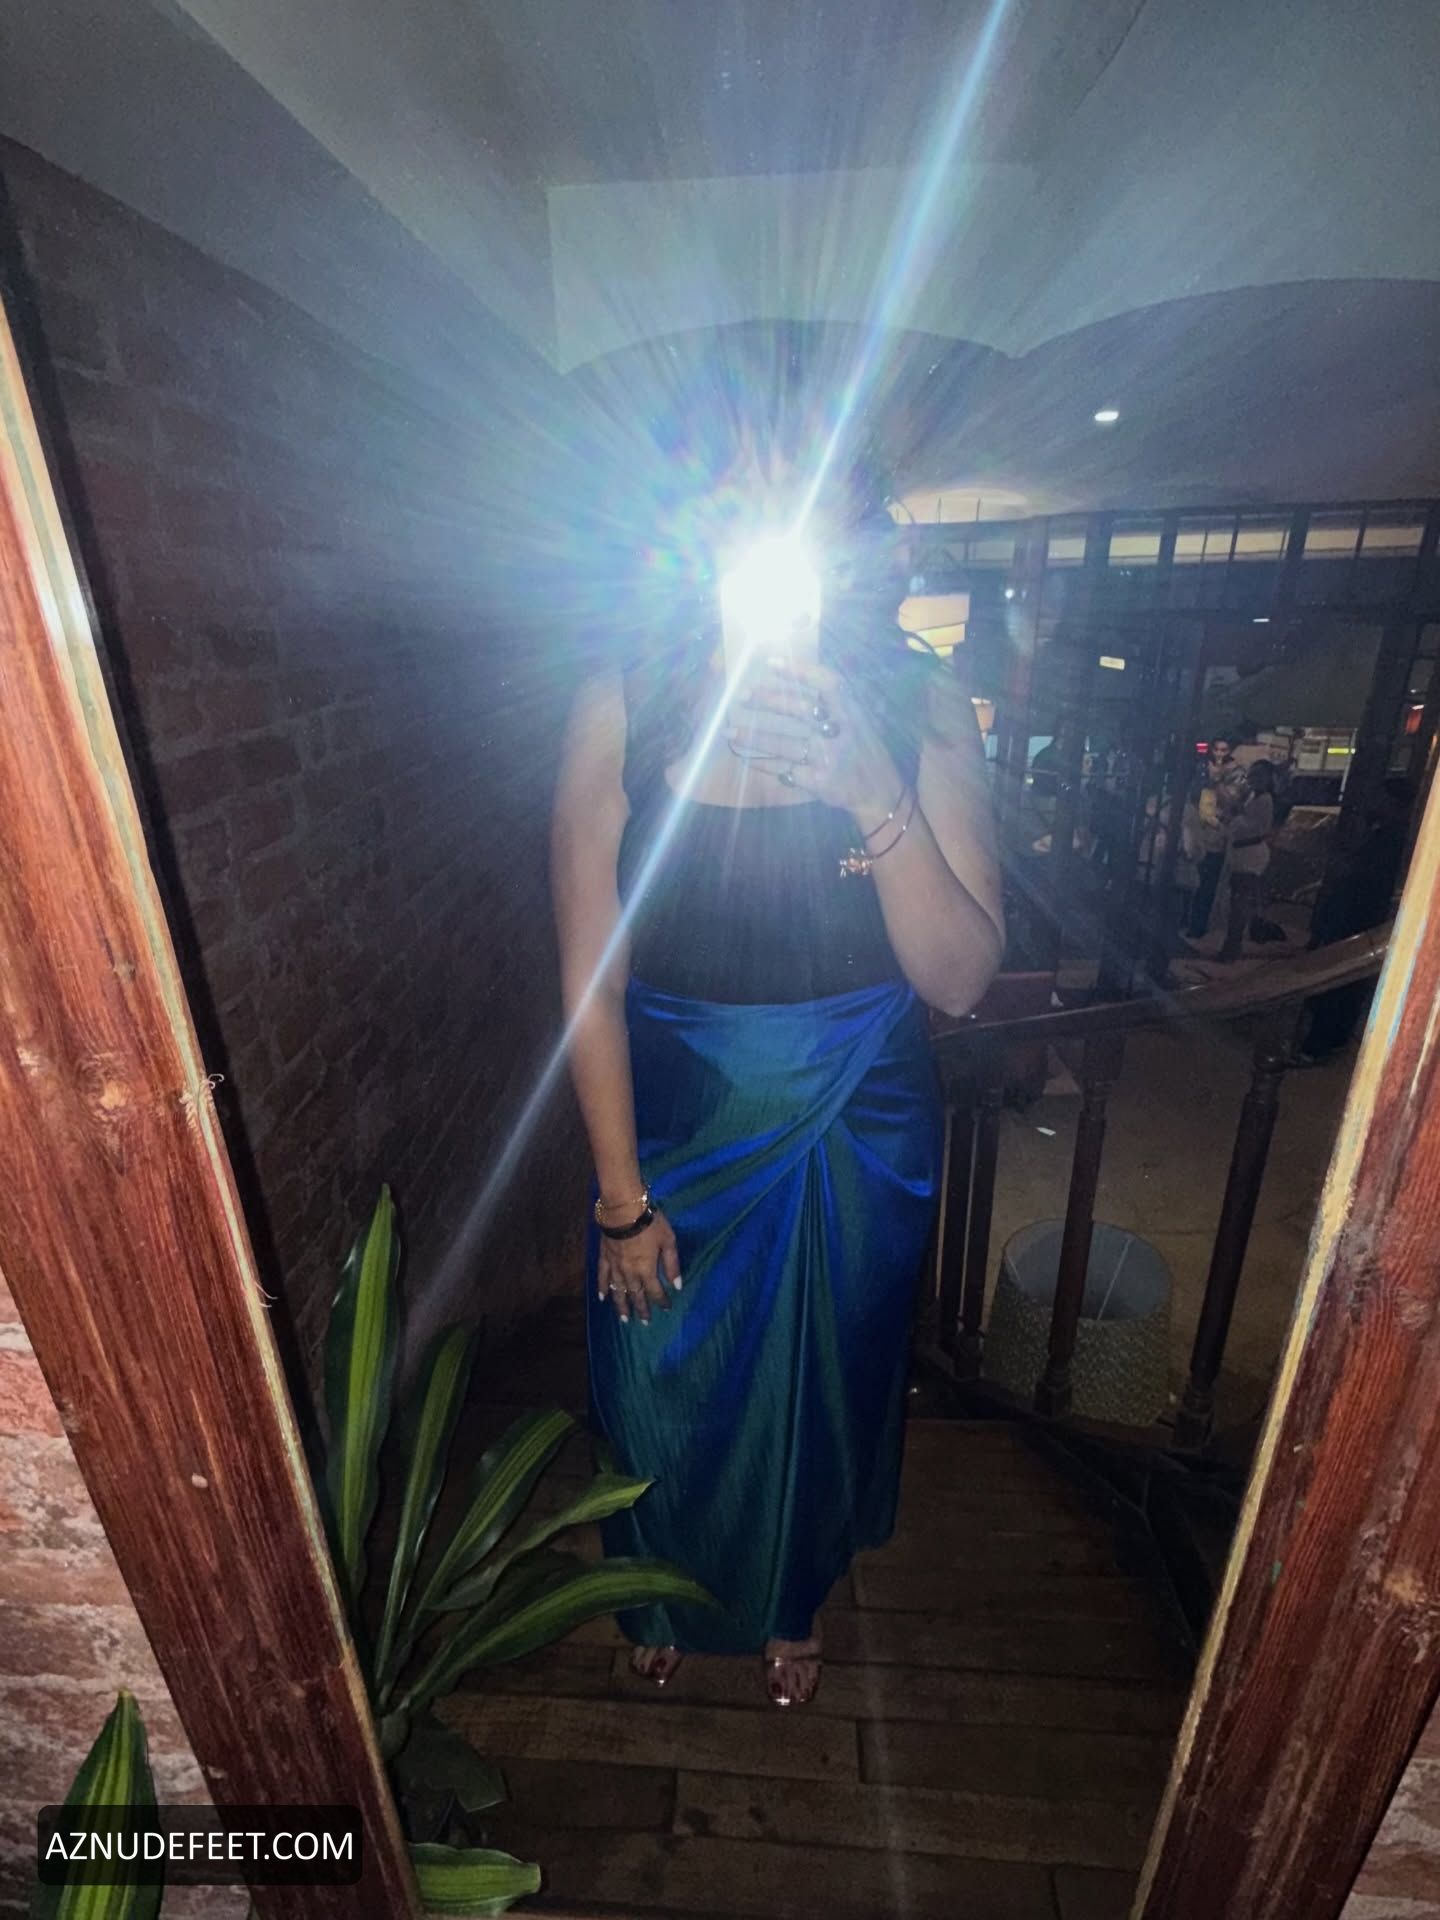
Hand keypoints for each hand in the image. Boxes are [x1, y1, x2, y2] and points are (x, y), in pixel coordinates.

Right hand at [598, 1210, 680, 1324]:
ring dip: (621, 1306)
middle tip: (644, 1323)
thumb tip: (677, 1286)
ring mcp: (615, 1266)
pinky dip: (602, 1288)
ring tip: (624, 1320)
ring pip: (618, 1291)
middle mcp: (630, 1272)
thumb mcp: (668, 1241)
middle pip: (636, 1295)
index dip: (661, 1301)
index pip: (655, 1291)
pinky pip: (602, 1277)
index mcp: (647, 1269)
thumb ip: (672, 1264)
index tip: (666, 1308)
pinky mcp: (604, 1257)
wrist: (623, 1209)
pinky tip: (602, 1298)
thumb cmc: (650, 1223)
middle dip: (641, 1309)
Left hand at [729, 663, 904, 831]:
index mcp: (851, 711)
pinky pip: (785, 771)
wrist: (878, 789)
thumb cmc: (862, 747)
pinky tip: (746, 758)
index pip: (827, 683)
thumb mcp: (857, 718)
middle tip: (743, 696)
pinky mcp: (821, 781)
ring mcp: (830, 758)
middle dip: (768, 700)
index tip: (771, 663)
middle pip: (800, 710)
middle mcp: (841, 732)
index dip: (799, 671)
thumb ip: (832, 701)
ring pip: (786, 744)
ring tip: (731, 731)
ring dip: (755, 737)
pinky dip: (764, 764)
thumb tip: (793, 679)